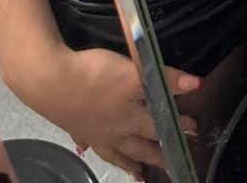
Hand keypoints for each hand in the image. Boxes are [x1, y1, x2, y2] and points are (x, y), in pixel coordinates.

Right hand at [13, 44, 199, 180]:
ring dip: (127, 162)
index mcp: (129, 119)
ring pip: (113, 151)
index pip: (159, 125)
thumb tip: (198, 85)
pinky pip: (85, 141)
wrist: (49, 81)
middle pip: (138, 146)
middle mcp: (112, 130)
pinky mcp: (72, 124)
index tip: (194, 133)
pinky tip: (84, 149)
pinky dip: (88, 147)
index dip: (178, 126)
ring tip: (137, 174)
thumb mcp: (135, 73)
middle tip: (170, 169)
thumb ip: (165, 79)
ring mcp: (90, 130)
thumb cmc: (95, 77)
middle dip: (156, 156)